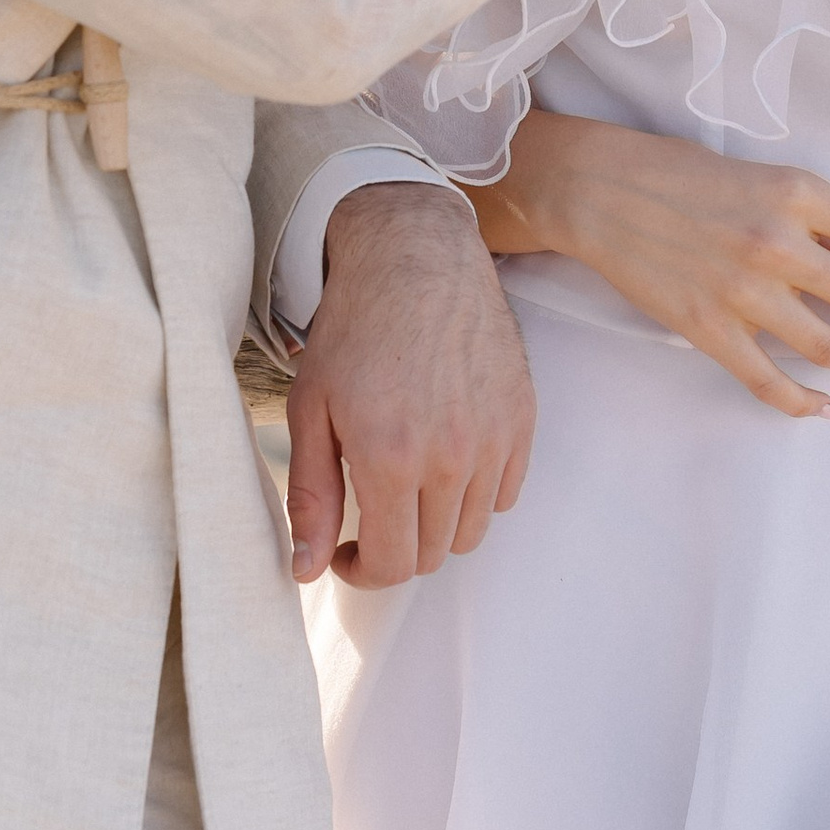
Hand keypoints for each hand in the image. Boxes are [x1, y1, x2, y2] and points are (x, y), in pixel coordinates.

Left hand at [284, 186, 534, 589]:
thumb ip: (310, 496)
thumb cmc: (354, 329)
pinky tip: (445, 461)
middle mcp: (451, 456)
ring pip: (472, 531)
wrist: (416, 257)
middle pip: (433, 554)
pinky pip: (505, 493)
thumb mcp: (312, 408)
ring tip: (408, 487)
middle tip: (372, 515)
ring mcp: (494, 438)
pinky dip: (476, 495)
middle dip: (396, 549)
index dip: (362, 572)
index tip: (345, 551)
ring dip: (436, 526)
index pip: (392, 565)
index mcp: (391, 458)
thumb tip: (306, 570)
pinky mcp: (522, 418)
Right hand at [478, 108, 829, 419]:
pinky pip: (771, 383)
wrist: (602, 191)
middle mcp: (778, 241)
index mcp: (797, 191)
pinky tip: (826, 408)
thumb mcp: (763, 174)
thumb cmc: (682, 174)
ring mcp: (743, 291)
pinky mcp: (709, 329)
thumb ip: (814, 213)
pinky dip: (806, 404)